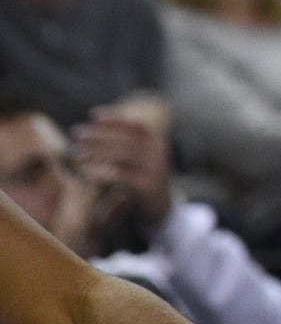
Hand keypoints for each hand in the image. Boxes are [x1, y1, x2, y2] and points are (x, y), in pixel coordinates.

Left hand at [73, 102, 172, 246]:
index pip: (135, 124)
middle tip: (77, 132)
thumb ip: (124, 146)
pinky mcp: (147, 186)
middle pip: (126, 137)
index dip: (115, 118)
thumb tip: (96, 130)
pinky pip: (121, 175)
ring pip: (123, 154)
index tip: (94, 114)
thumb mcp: (138, 160)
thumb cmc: (142, 181)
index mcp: (157, 142)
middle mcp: (158, 152)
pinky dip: (102, 171)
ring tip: (77, 152)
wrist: (161, 209)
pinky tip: (86, 172)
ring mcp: (154, 169)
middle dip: (100, 133)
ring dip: (97, 150)